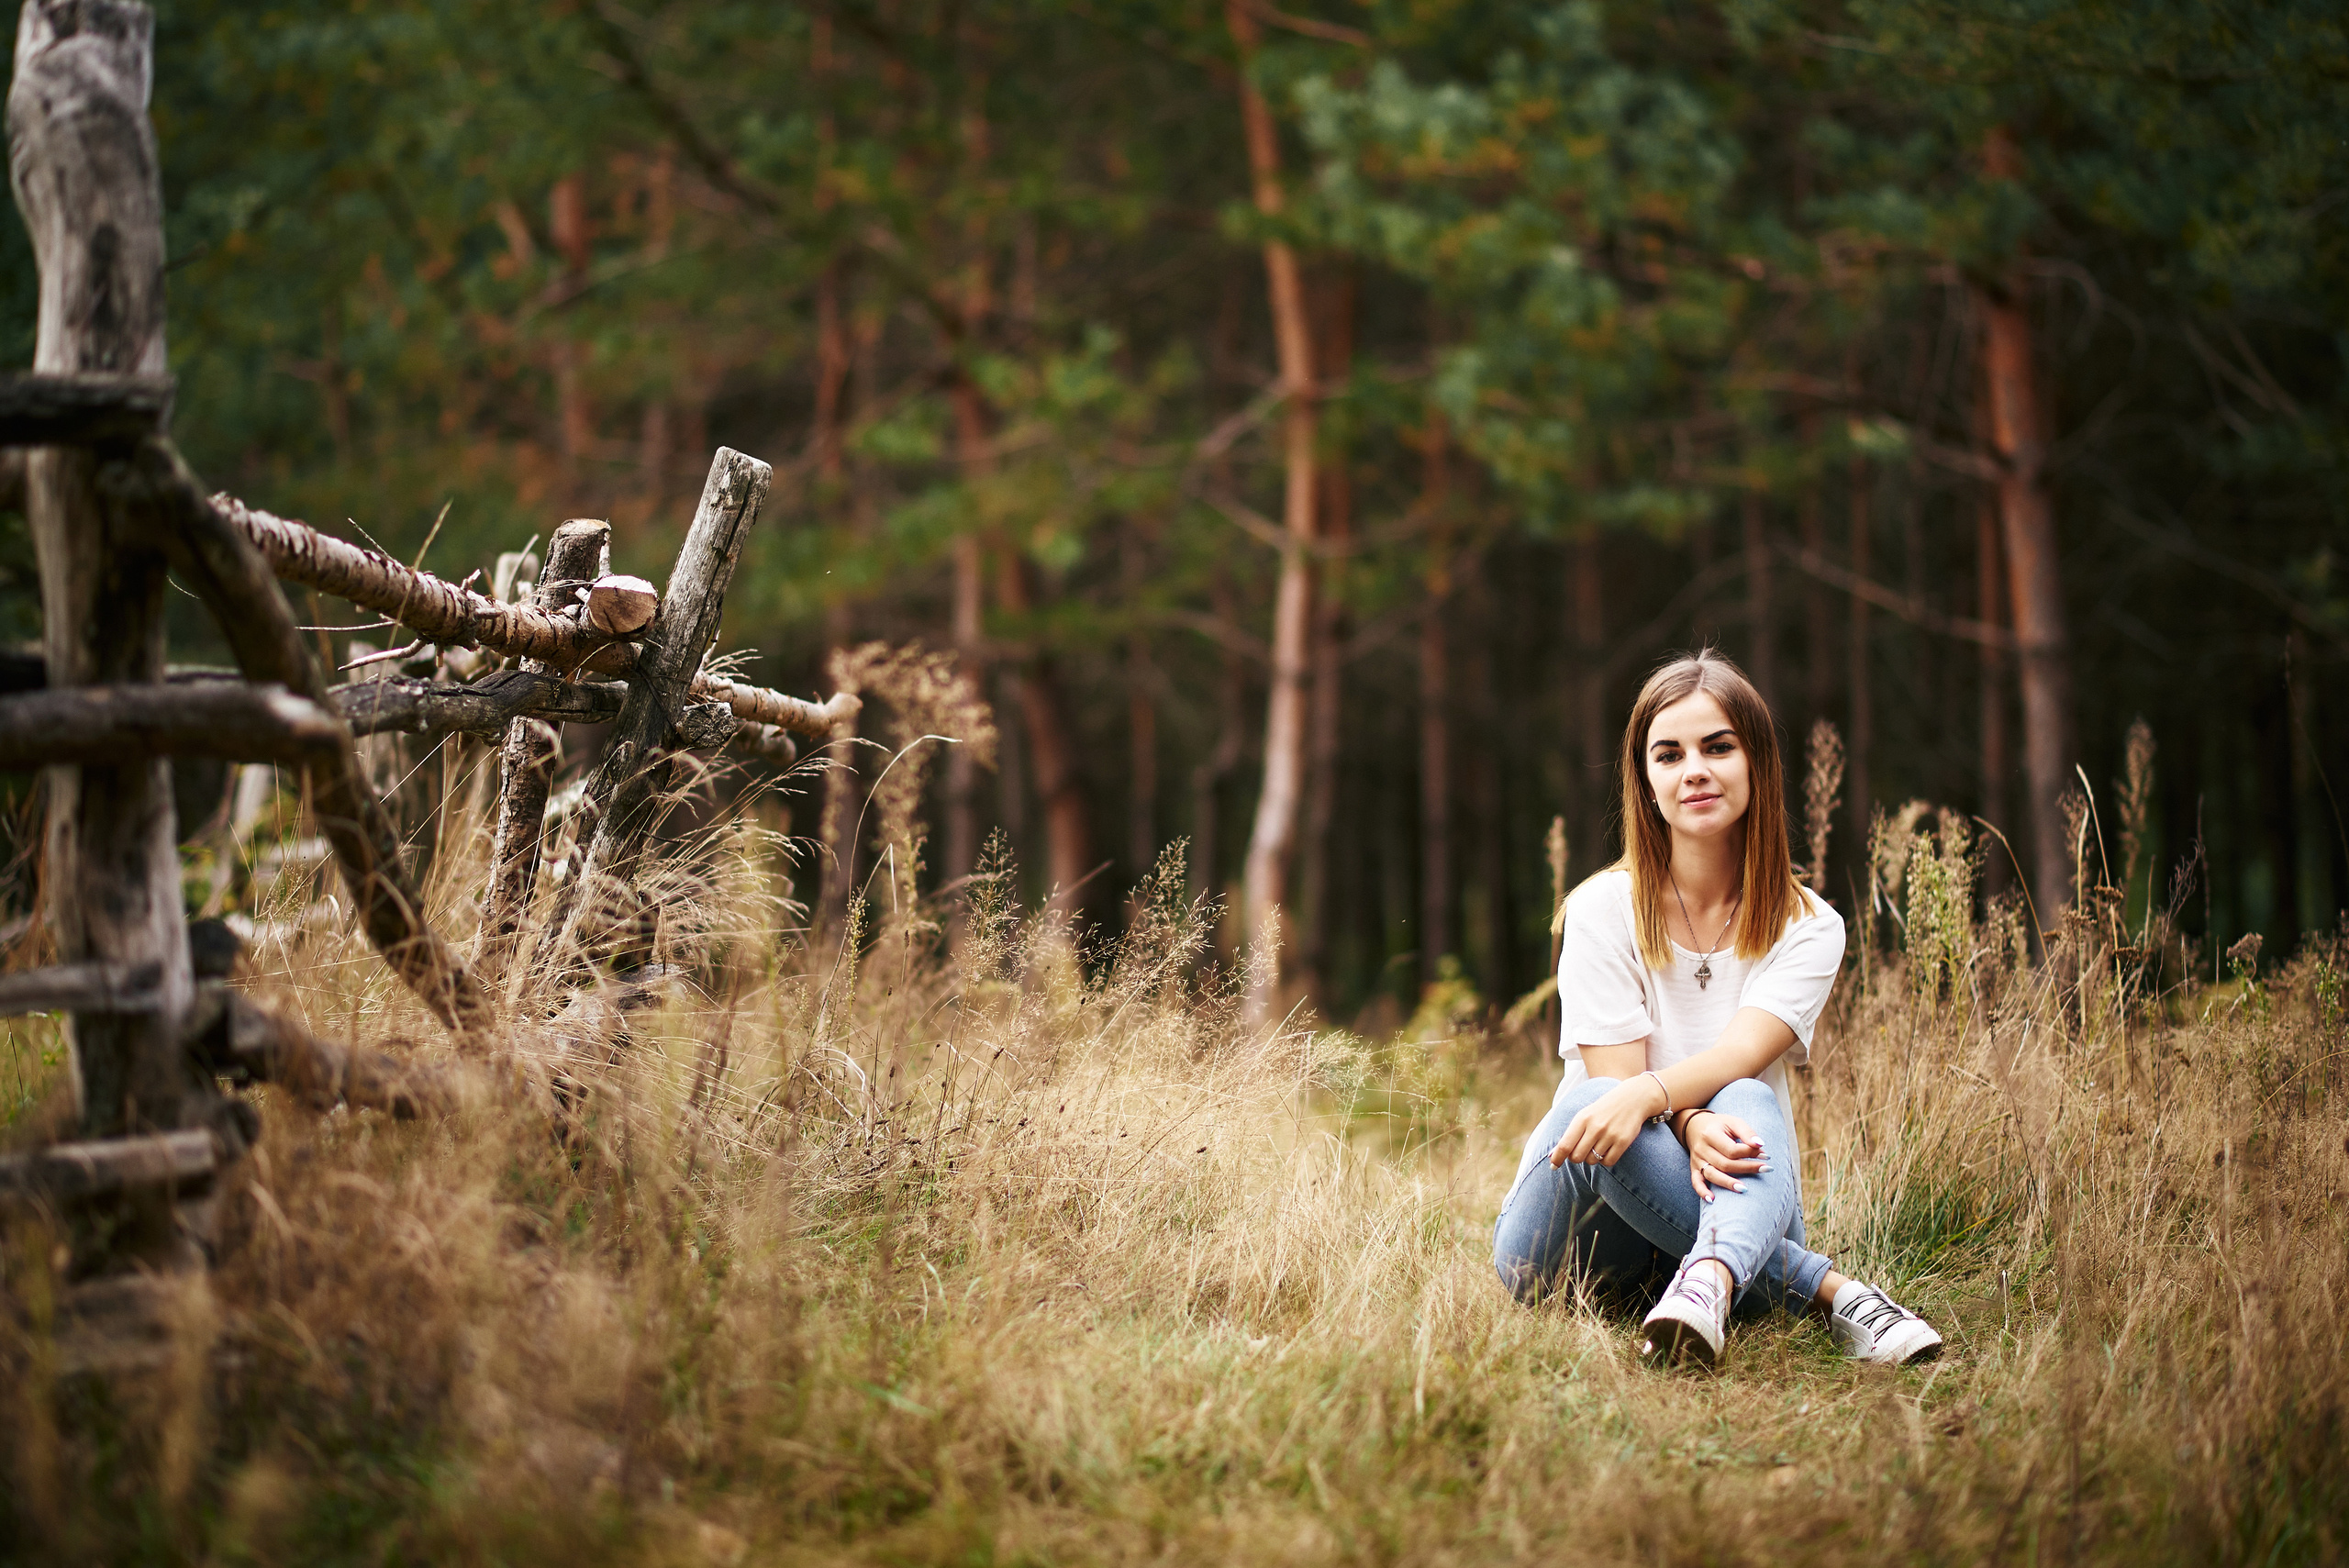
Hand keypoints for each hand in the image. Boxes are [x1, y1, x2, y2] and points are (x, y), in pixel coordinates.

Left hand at [1548, 1076, 1664, 1168]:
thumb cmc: (1602, 1110)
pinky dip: (1605, 1160)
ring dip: (1591, 1158)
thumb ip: (1569, 1135)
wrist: (1632, 1099)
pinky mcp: (1623, 1141)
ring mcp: (1610, 1134)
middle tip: (1581, 1151)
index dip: (1557, 1158)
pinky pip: (1608, 1162)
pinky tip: (1607, 1150)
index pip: (1565, 1145)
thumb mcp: (1584, 1116)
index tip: (1553, 1166)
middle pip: (1577, 1157)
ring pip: (1592, 1160)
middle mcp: (1595, 1127)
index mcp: (1582, 1118)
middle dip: (1576, 1158)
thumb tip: (1553, 1156)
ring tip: (1596, 1146)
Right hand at [1684, 1109, 1764, 1202]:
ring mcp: (1697, 1160)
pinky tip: (1712, 1200)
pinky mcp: (1694, 1169)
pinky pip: (1696, 1182)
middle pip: (1724, 1163)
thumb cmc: (1719, 1125)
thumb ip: (1747, 1133)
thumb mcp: (1733, 1122)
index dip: (1750, 1153)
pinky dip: (1702, 1192)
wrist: (1694, 1126)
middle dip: (1747, 1168)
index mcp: (1710, 1134)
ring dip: (1728, 1183)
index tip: (1766, 1156)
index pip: (1732, 1149)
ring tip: (1744, 1189)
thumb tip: (1760, 1145)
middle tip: (1766, 1169)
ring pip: (1712, 1174)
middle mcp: (1702, 1148)